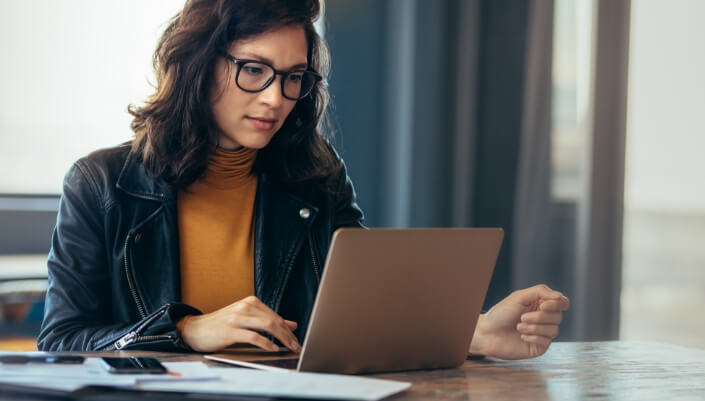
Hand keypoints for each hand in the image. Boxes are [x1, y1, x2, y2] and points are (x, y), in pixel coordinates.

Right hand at [177, 296, 300, 352]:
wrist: (195, 329)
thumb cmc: (221, 325)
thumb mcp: (246, 319)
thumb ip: (267, 320)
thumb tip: (291, 324)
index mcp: (250, 302)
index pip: (275, 316)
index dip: (288, 329)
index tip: (296, 340)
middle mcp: (245, 307)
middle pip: (274, 320)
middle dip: (288, 335)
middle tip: (296, 346)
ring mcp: (237, 317)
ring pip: (267, 326)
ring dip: (282, 338)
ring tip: (289, 348)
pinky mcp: (230, 330)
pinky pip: (253, 336)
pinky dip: (265, 343)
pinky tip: (272, 348)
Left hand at [469, 284, 569, 359]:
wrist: (488, 332)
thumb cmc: (502, 313)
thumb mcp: (520, 297)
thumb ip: (540, 292)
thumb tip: (559, 296)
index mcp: (541, 305)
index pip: (562, 303)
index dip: (557, 304)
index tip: (543, 305)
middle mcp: (545, 319)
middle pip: (558, 317)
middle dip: (539, 317)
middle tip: (522, 317)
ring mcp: (543, 333)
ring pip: (554, 330)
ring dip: (534, 328)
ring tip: (518, 326)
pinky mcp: (539, 347)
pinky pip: (546, 342)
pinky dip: (533, 337)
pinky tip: (521, 336)